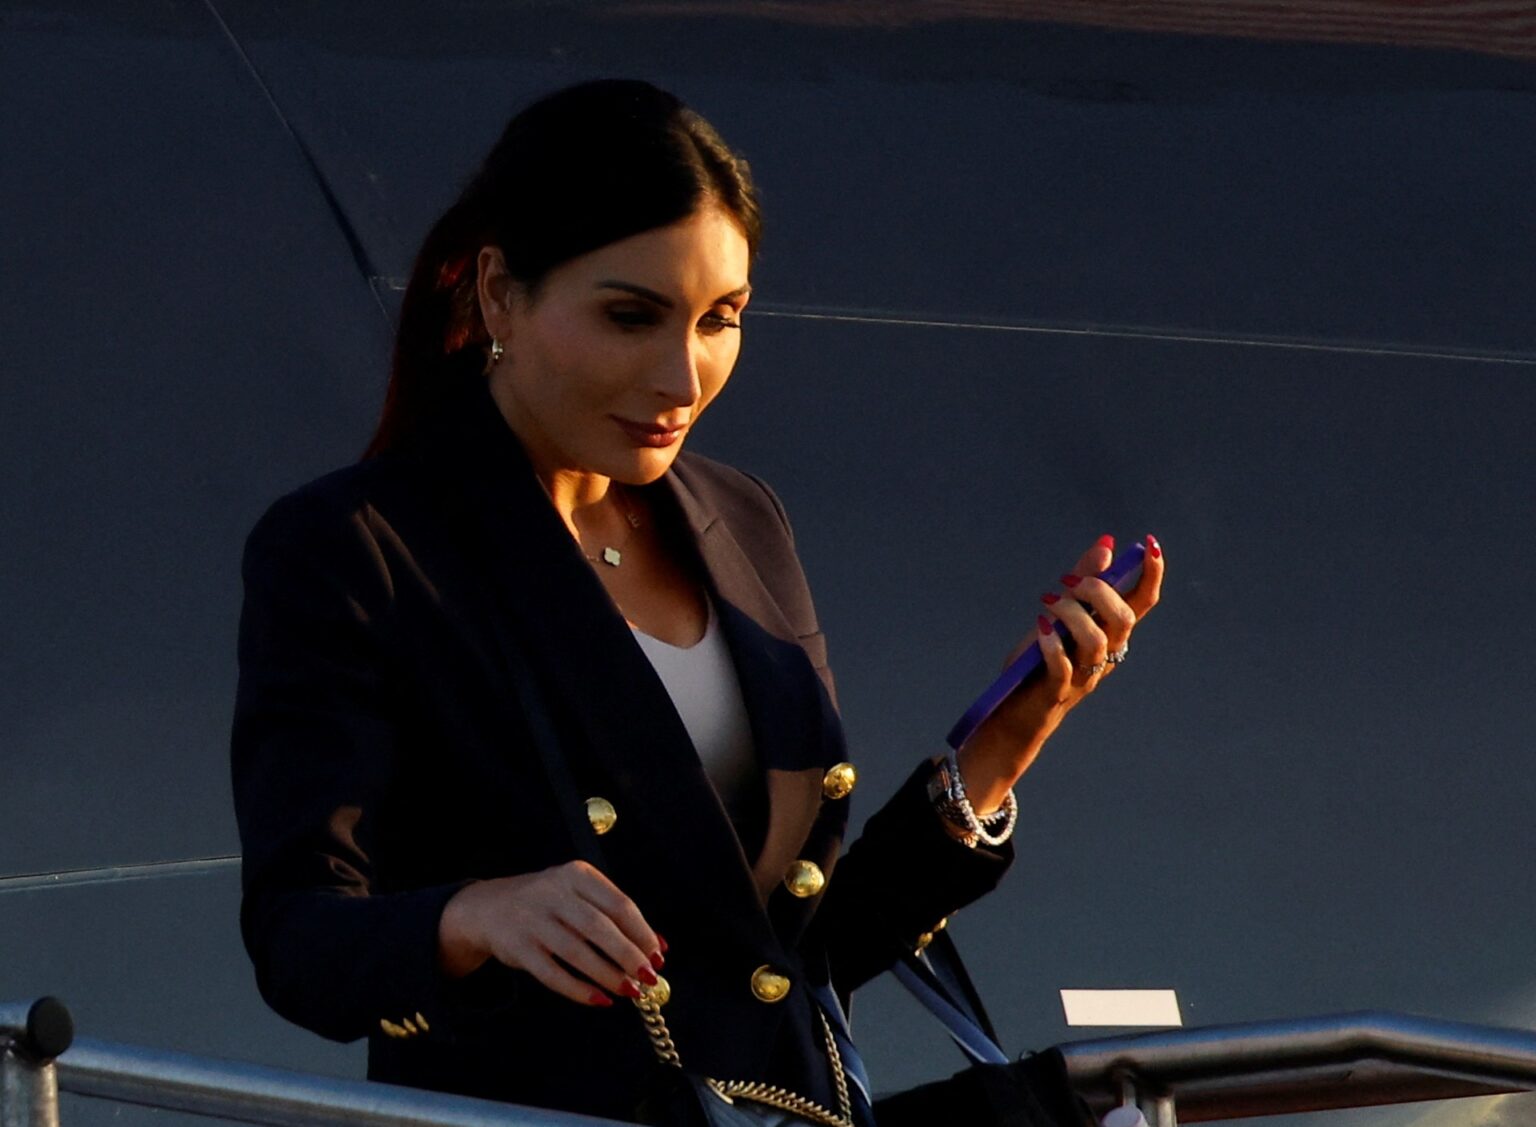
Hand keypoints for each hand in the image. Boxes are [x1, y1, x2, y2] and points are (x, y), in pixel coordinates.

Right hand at [437, 861, 664, 1007]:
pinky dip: (579, 990)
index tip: (658, 955)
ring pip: (577, 952)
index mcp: (577, 874)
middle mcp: (554, 893)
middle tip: (648, 977)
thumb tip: (657, 947)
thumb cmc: (548, 903)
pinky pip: (553, 974)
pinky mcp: (518, 948)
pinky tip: (599, 999)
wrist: (488, 907)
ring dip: (608, 975)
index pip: (618, 904)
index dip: (642, 932)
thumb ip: (614, 916)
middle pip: (599, 927)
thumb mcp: (578, 895)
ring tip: (630, 990)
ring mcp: (533, 920)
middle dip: (629, 955)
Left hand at [957, 534, 1164, 812]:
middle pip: (1123, 619)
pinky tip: (1040, 628)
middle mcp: (1106, 655)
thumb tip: (1106, 544)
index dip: (1151, 573)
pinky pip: (1063, 667)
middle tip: (1069, 581)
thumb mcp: (1060, 615)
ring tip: (1047, 602)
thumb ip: (1084, 579)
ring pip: (1095, 641)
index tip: (1148, 543)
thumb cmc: (1040, 661)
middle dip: (1099, 591)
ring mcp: (1084, 675)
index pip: (1143, 602)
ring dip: (1071, 613)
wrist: (1015, 712)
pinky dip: (1052, 644)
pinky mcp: (1058, 691)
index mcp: (1111, 634)